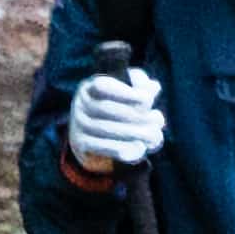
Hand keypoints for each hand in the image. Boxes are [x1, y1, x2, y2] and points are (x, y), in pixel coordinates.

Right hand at [60, 60, 165, 177]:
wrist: (94, 138)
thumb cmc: (118, 110)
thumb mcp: (128, 94)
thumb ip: (141, 87)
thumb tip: (153, 87)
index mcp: (91, 86)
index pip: (103, 85)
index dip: (124, 92)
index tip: (148, 99)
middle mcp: (81, 103)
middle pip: (107, 108)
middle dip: (135, 115)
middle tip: (156, 122)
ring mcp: (78, 124)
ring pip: (105, 128)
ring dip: (133, 133)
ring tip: (153, 136)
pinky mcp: (80, 143)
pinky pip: (101, 145)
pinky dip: (122, 147)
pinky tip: (140, 148)